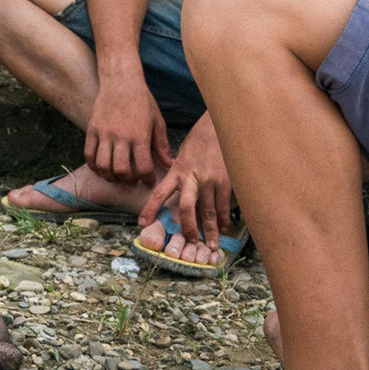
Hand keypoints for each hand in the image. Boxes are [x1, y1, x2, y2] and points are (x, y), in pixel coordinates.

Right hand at [83, 68, 169, 182]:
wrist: (120, 80)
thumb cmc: (142, 101)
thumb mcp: (157, 121)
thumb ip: (161, 144)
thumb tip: (169, 164)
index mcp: (140, 135)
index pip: (143, 167)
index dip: (147, 179)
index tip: (148, 180)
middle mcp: (121, 136)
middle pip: (122, 170)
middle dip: (128, 180)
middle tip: (132, 180)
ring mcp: (104, 133)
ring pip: (103, 165)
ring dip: (110, 176)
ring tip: (116, 176)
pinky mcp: (92, 129)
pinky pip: (89, 155)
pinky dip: (94, 166)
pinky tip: (101, 167)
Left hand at [139, 115, 232, 246]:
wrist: (220, 126)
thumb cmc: (200, 140)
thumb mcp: (183, 154)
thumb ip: (179, 173)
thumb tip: (176, 189)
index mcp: (177, 171)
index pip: (159, 193)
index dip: (149, 209)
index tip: (142, 224)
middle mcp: (192, 177)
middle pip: (186, 208)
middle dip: (187, 227)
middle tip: (188, 241)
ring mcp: (210, 180)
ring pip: (209, 211)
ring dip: (210, 230)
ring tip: (210, 244)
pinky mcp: (226, 180)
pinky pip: (224, 204)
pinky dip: (224, 217)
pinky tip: (225, 226)